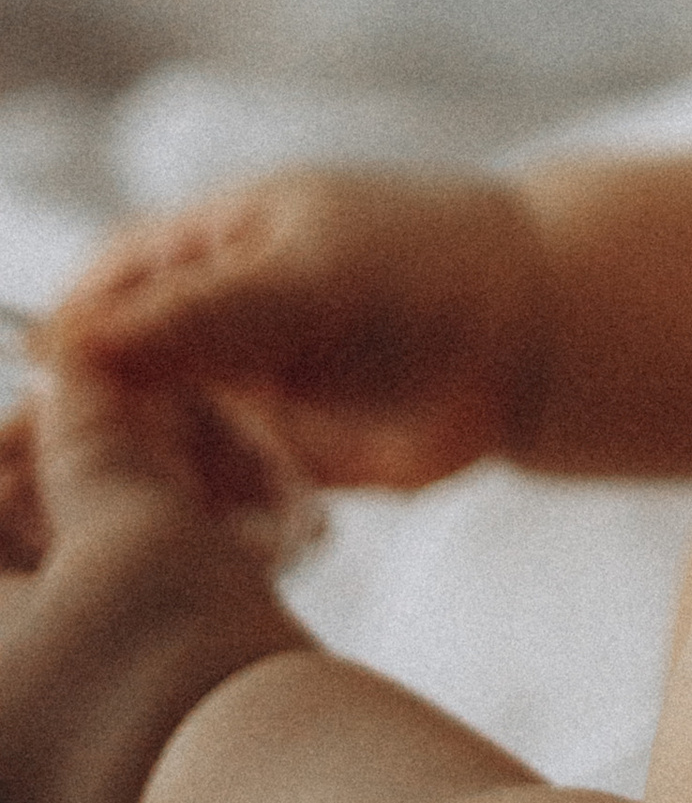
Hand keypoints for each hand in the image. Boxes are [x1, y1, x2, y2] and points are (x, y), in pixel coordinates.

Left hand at [0, 367, 310, 802]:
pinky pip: (65, 681)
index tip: (78, 406)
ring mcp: (1, 777)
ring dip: (95, 553)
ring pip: (34, 624)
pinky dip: (111, 621)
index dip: (16, 446)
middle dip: (62, 499)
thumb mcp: (132, 521)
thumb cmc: (177, 668)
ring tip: (180, 505)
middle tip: (141, 450)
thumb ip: (89, 434)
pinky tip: (190, 577)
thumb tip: (77, 363)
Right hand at [41, 170, 547, 491]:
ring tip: (151, 534)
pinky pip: (209, 505)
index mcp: (200, 252)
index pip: (91, 304)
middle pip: (104, 389)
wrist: (531, 336)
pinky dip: (198, 529)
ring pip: (148, 455)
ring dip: (139, 494)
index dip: (63, 360)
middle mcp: (205, 326)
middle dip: (85, 445)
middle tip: (84, 508)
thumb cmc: (422, 272)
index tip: (49, 428)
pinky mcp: (273, 465)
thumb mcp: (303, 284)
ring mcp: (238, 396)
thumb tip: (63, 345)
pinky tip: (209, 550)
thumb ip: (193, 317)